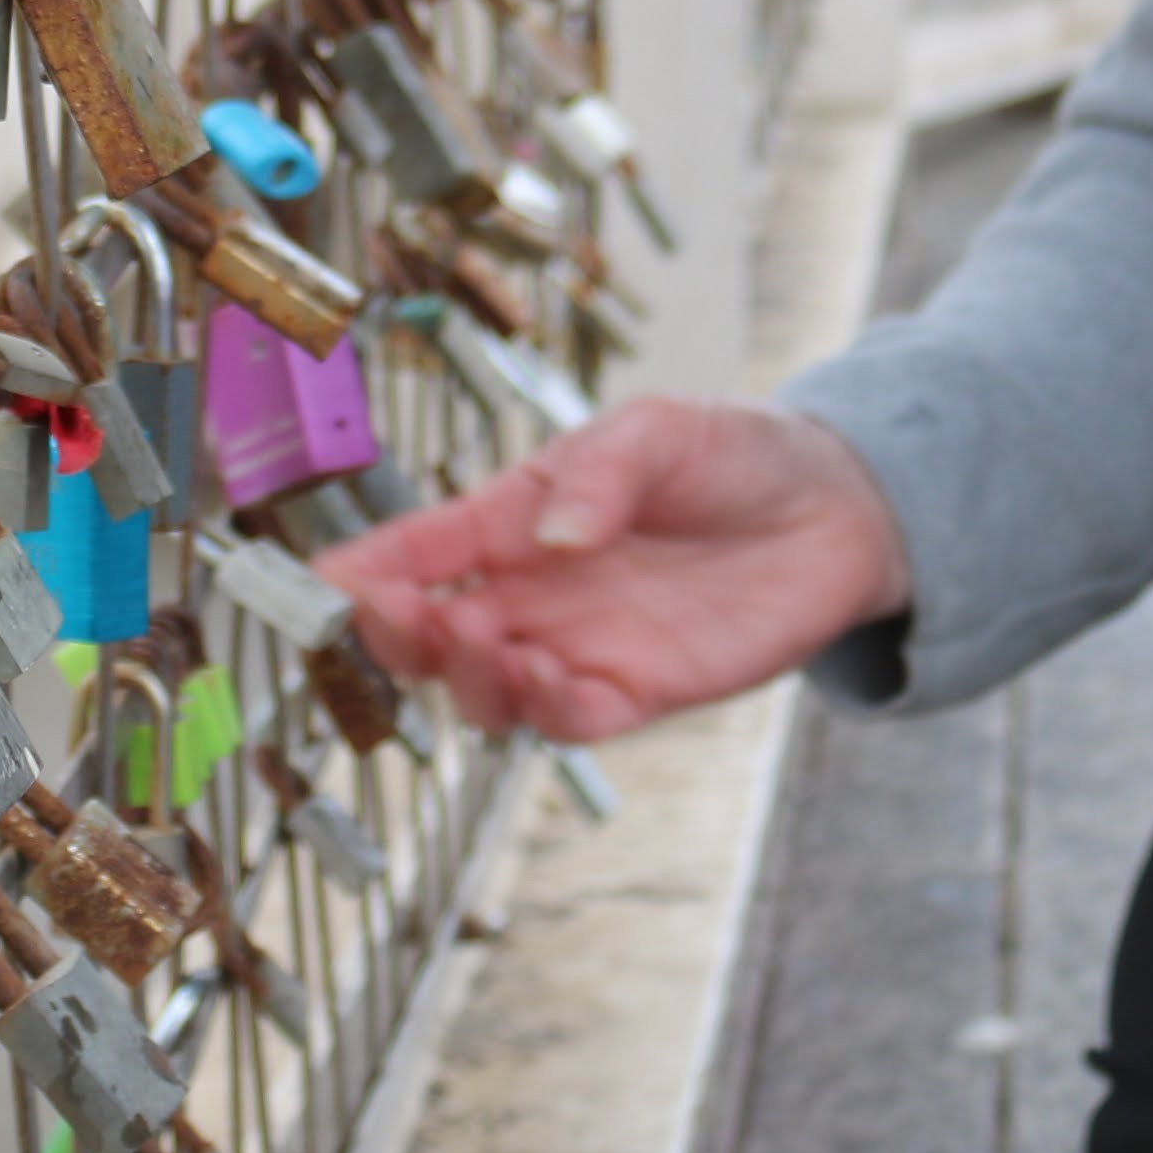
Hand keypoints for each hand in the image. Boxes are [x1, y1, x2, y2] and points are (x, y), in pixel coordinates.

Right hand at [313, 398, 909, 743]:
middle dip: (395, 635)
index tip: (317, 583)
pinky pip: (572, 721)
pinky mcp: (641, 690)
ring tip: (477, 640)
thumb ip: (599, 475)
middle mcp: (531, 595)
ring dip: (466, 678)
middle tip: (393, 615)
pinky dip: (546, 711)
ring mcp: (580, 647)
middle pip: (430, 638)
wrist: (835, 504)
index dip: (360, 571)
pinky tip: (548, 677)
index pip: (417, 551)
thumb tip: (549, 536)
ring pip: (488, 692)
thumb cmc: (729, 452)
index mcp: (512, 522)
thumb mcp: (656, 431)